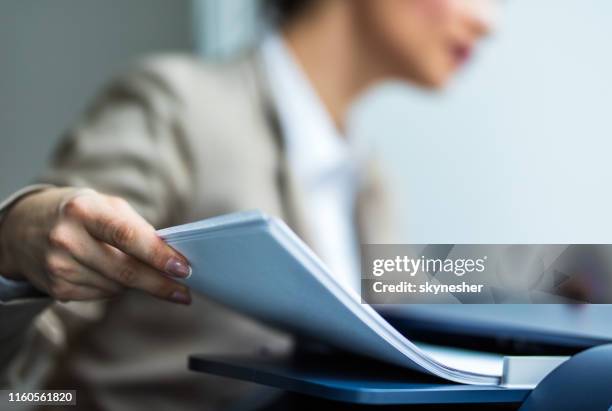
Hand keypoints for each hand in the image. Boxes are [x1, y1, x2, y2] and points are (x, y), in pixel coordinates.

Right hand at [0, 187, 191, 303]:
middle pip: (125, 270)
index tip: (182, 268)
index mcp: (83, 210)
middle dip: (159, 283)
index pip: (127, 236)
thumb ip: (138, 228)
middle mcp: (66, 238)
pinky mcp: (57, 288)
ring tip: (133, 267)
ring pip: (117, 286)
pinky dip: (114, 287)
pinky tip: (106, 272)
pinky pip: (102, 295)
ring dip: (135, 282)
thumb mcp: (107, 206)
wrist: (24, 228)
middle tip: (184, 292)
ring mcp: (59, 266)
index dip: (157, 255)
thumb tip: (171, 256)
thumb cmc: (79, 213)